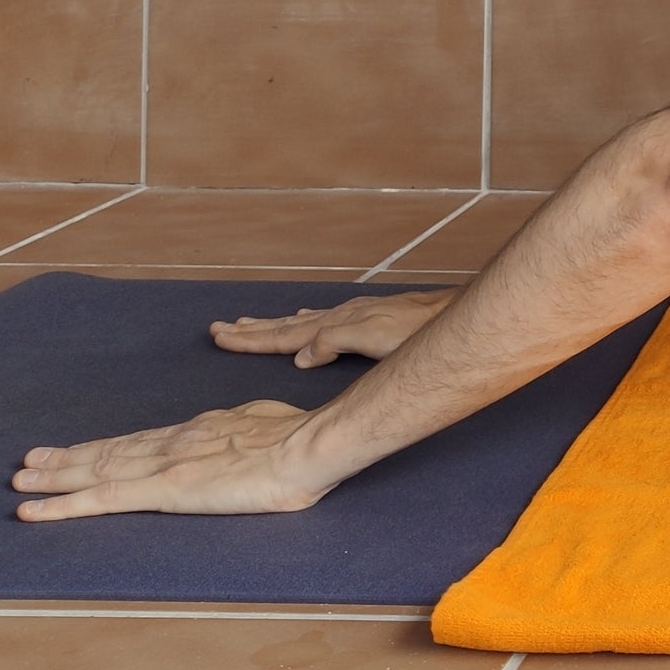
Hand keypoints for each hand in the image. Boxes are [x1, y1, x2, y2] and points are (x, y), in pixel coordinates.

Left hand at [12, 402, 331, 520]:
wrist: (308, 447)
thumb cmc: (303, 442)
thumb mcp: (270, 426)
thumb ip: (249, 436)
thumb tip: (250, 440)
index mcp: (203, 429)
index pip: (143, 440)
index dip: (107, 445)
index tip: (82, 449)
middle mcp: (175, 441)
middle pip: (111, 450)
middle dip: (68, 458)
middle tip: (31, 461)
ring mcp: (166, 464)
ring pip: (97, 470)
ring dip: (55, 477)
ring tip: (23, 479)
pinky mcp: (164, 489)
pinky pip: (102, 499)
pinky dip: (63, 506)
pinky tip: (35, 511)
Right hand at [210, 288, 455, 367]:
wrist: (449, 313)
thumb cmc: (417, 329)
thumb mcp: (374, 338)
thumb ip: (336, 342)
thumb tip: (300, 356)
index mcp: (335, 325)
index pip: (285, 335)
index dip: (252, 339)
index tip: (220, 336)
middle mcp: (339, 318)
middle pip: (288, 326)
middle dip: (254, 331)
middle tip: (220, 329)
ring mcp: (353, 317)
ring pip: (304, 322)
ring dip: (275, 325)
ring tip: (251, 324)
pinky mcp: (368, 319)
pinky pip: (325, 320)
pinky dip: (307, 321)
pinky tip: (305, 318)